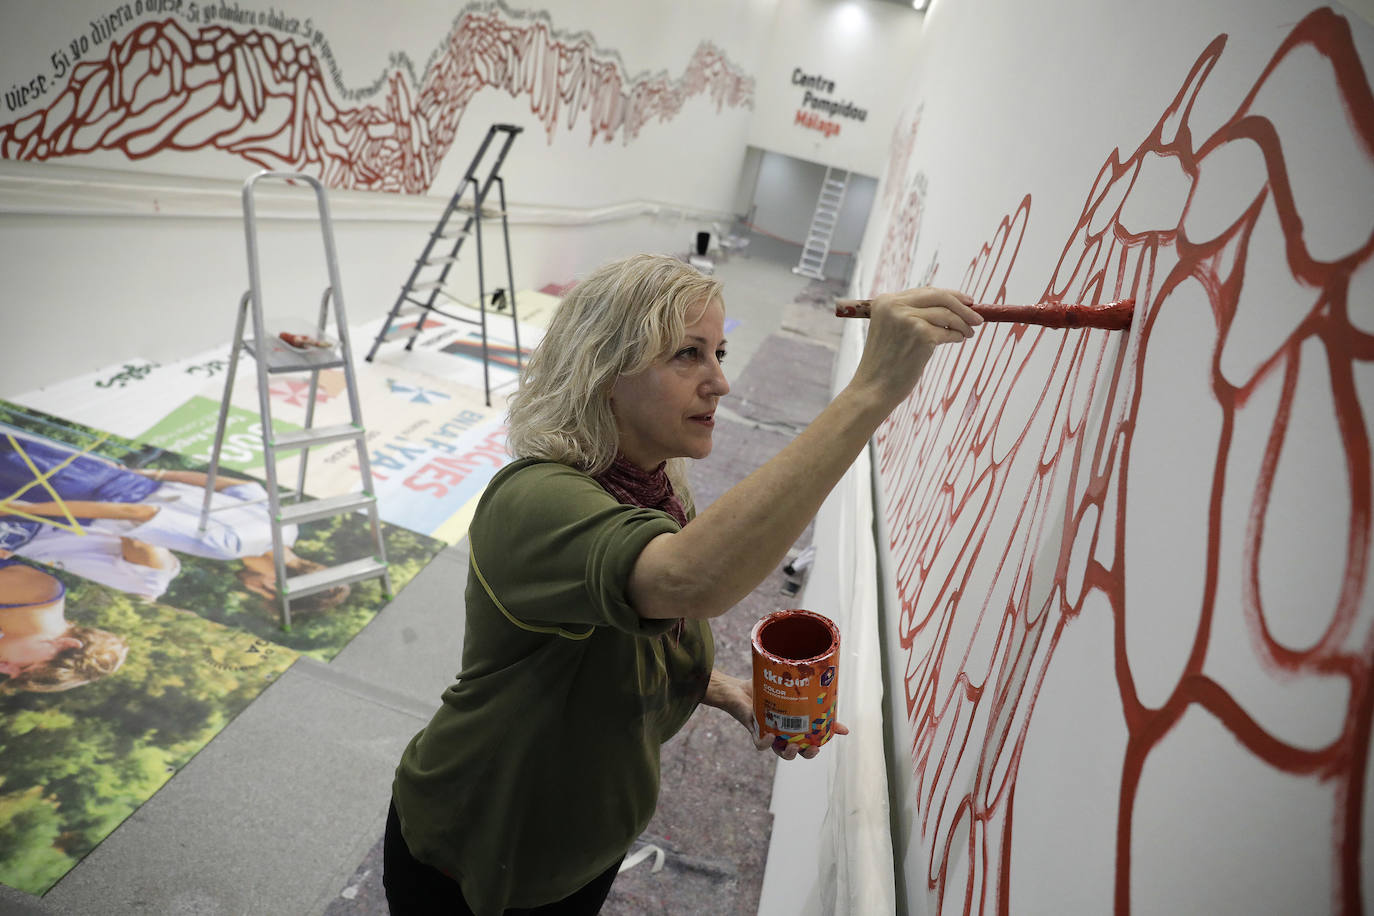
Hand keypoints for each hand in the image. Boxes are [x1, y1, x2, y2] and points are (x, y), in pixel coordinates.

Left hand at [703, 670, 849, 760]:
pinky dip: (765, 743)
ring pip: (780, 752)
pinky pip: (759, 743)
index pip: (812, 736)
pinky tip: (771, 736)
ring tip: (794, 745)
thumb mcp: (788, 686)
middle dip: (807, 753)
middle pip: (798, 751)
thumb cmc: (763, 689)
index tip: (841, 731)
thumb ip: (804, 684)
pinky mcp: (754, 730)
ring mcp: (768, 733)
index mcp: (792, 725)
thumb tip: (827, 675)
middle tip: (814, 747)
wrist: (737, 689)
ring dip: (789, 753)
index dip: (826, 736)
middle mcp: (781, 733)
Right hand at [850, 286, 981, 409]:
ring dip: (963, 324)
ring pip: (947, 314)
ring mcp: (907, 319)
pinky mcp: (921, 334)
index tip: (966, 301)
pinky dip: (957, 336)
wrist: (873, 388)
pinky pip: (948, 331)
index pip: (926, 291)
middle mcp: (894, 306)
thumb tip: (952, 305)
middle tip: (978, 317)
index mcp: (885, 301)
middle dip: (962, 306)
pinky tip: (957, 340)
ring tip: (968, 333)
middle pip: (939, 296)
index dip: (950, 295)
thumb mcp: (892, 330)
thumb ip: (913, 314)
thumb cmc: (885, 364)